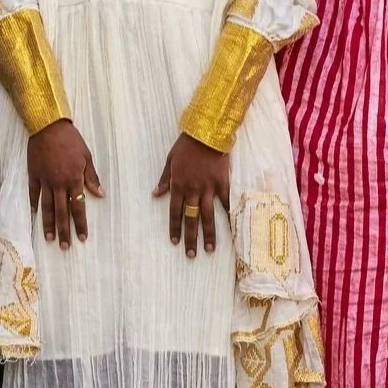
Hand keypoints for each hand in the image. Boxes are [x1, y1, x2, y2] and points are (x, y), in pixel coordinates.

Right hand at [26, 117, 101, 248]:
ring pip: (47, 207)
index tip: (82, 238)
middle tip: (65, 247)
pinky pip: (33, 193)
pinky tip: (34, 215)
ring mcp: (44, 180)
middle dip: (64, 231)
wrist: (48, 126)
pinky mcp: (34, 174)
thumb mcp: (86, 156)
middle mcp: (59, 184)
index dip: (80, 223)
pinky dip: (33, 204)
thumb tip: (101, 195)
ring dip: (48, 224)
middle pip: (62, 212)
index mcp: (74, 179)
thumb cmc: (71, 140)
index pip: (78, 207)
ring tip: (48, 239)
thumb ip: (92, 177)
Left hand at [154, 134, 233, 255]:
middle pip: (191, 218)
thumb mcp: (170, 160)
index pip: (175, 211)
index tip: (174, 242)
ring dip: (209, 234)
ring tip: (210, 249)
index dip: (174, 228)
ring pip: (208, 215)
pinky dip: (228, 214)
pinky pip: (225, 201)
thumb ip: (165, 179)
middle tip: (191, 254)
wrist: (207, 132)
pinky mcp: (223, 183)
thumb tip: (155, 194)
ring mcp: (209, 188)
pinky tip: (231, 227)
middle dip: (190, 238)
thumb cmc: (186, 145)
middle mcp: (193, 190)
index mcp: (178, 185)